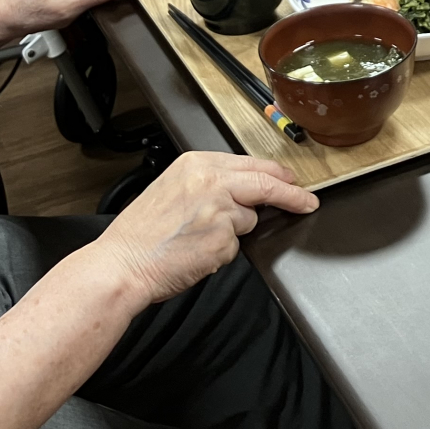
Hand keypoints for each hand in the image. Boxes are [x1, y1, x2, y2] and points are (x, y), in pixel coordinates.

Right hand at [95, 152, 317, 302]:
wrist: (121, 264)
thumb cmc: (141, 234)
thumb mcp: (173, 188)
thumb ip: (208, 183)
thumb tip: (243, 190)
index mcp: (197, 164)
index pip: (251, 164)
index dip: (277, 174)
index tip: (292, 181)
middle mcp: (211, 180)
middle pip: (266, 183)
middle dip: (292, 194)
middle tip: (308, 201)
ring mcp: (219, 209)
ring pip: (248, 220)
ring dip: (233, 232)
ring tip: (196, 240)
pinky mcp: (223, 238)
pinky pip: (235, 247)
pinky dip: (220, 254)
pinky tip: (195, 254)